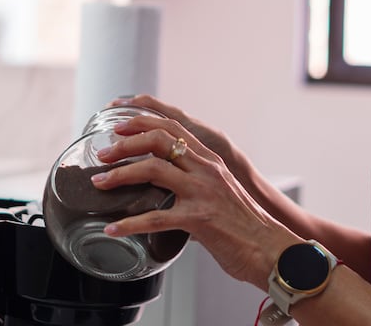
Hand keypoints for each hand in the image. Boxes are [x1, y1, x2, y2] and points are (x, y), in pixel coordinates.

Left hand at [91, 111, 299, 286]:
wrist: (270, 250)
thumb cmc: (244, 227)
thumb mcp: (221, 194)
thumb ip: (195, 187)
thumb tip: (165, 199)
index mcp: (210, 161)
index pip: (173, 127)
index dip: (142, 120)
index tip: (118, 123)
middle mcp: (206, 170)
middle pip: (159, 140)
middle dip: (126, 143)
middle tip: (103, 153)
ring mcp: (203, 192)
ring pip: (153, 170)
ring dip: (120, 175)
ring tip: (99, 182)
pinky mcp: (199, 218)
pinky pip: (156, 217)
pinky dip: (129, 223)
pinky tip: (113, 228)